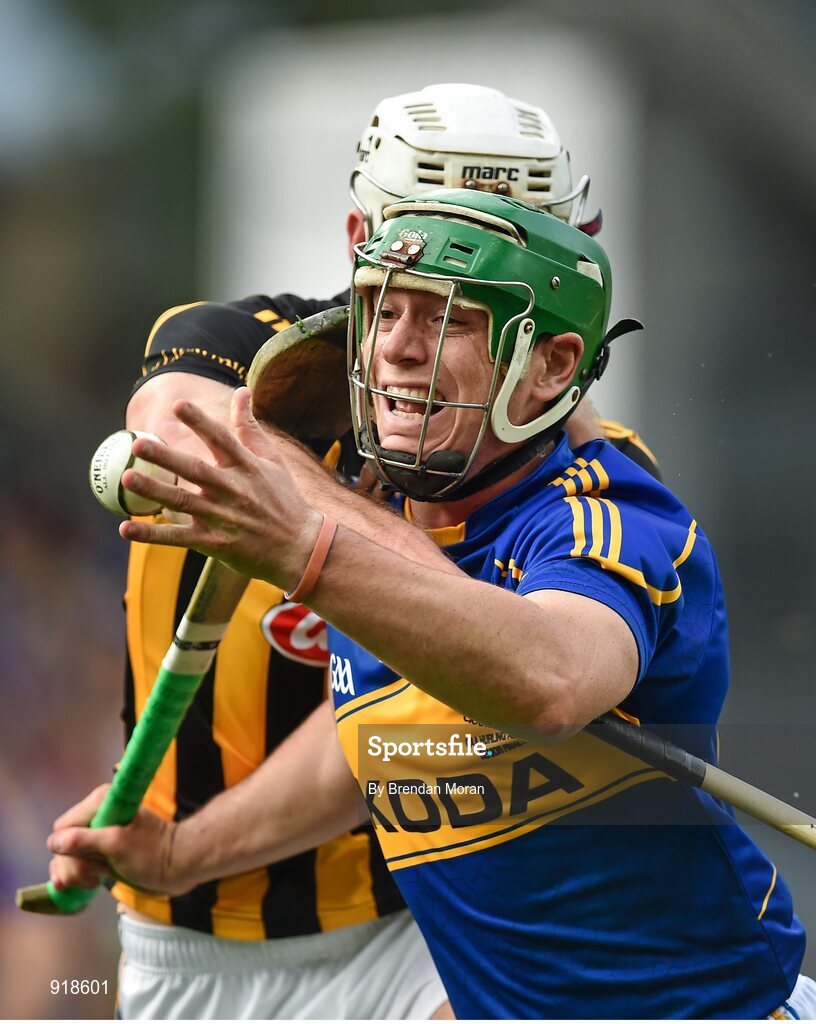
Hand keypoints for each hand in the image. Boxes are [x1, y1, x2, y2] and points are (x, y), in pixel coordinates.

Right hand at [47, 785, 185, 895]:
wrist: (179, 864)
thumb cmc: (153, 853)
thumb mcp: (117, 845)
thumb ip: (85, 841)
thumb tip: (55, 842)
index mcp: (100, 803)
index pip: (62, 829)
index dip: (70, 850)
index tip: (94, 861)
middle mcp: (96, 815)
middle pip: (62, 846)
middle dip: (75, 866)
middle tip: (100, 873)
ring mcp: (98, 833)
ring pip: (67, 857)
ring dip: (78, 874)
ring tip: (100, 877)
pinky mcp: (102, 849)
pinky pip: (77, 863)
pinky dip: (81, 875)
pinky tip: (96, 880)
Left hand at [119, 388, 321, 587]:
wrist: (301, 548)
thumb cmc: (285, 500)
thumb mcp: (272, 460)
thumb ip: (250, 427)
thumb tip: (241, 390)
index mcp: (247, 468)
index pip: (221, 439)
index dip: (200, 422)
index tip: (178, 405)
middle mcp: (233, 491)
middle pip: (195, 471)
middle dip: (166, 458)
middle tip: (138, 443)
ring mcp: (223, 518)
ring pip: (183, 503)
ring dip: (153, 491)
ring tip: (126, 477)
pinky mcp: (215, 544)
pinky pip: (178, 538)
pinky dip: (152, 535)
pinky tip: (126, 528)